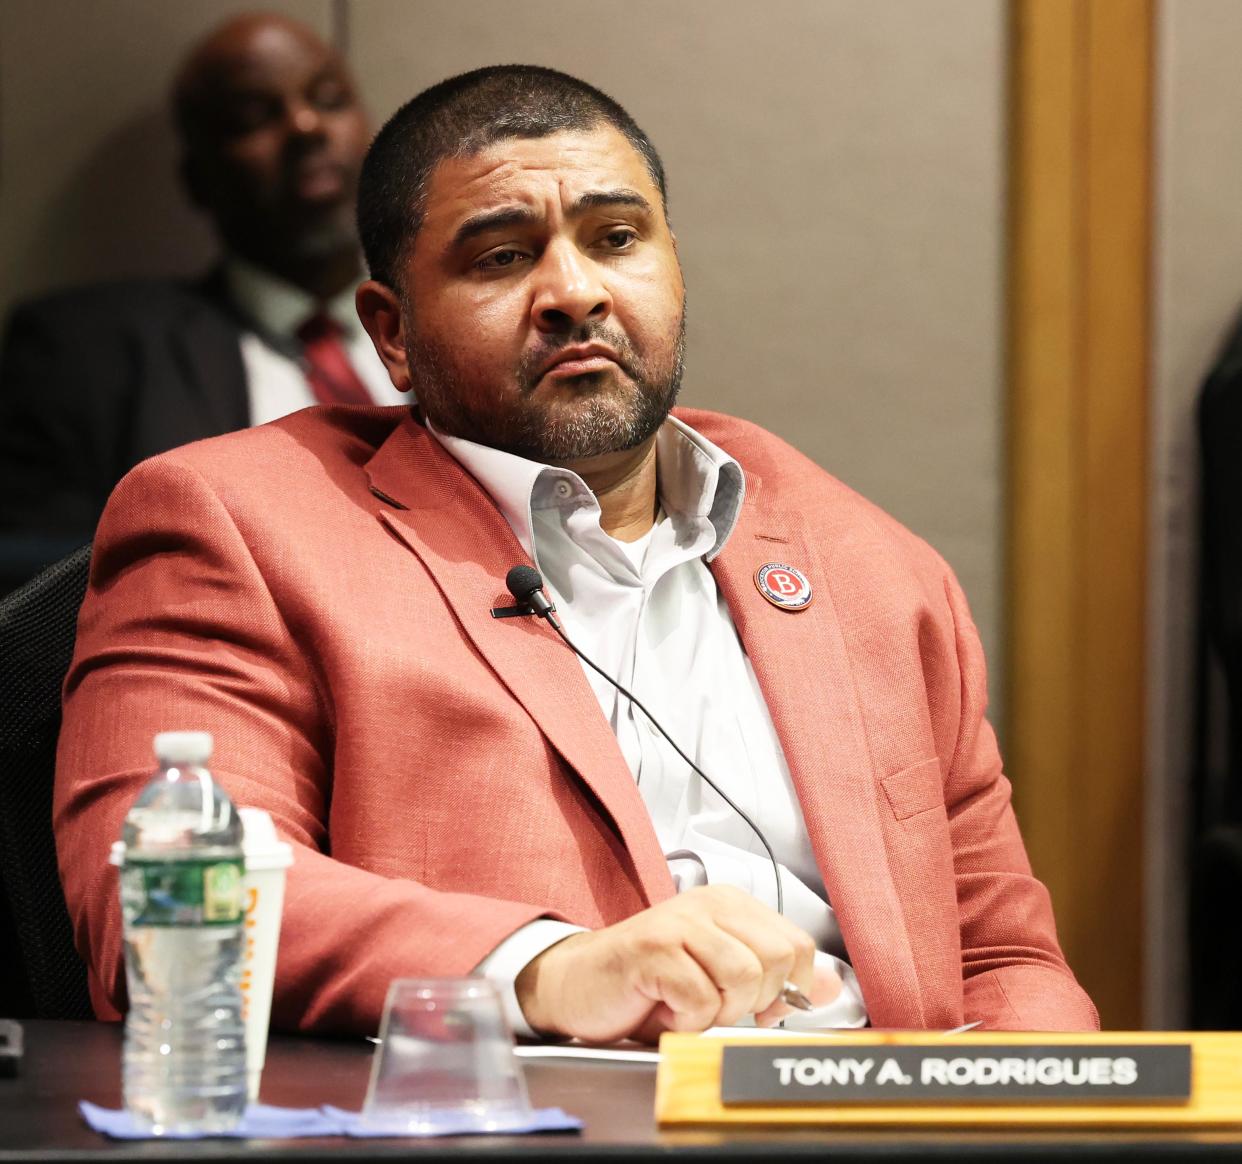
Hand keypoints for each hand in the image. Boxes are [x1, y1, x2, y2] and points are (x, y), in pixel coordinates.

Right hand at [514, 885, 818, 1043]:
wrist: (577, 985)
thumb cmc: (648, 984)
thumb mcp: (720, 980)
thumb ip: (776, 980)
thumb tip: (832, 987)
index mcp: (731, 904)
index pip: (799, 945)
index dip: (789, 990)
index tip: (759, 1008)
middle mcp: (709, 903)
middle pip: (779, 959)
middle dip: (754, 1002)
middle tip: (716, 1006)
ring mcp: (680, 922)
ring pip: (744, 978)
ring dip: (718, 1012)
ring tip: (688, 1005)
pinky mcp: (653, 948)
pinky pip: (700, 999)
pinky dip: (686, 1021)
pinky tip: (663, 1008)